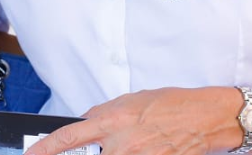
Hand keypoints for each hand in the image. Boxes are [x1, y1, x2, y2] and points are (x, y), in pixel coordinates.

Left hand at [23, 87, 240, 154]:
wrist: (207, 118)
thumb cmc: (171, 105)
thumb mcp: (130, 101)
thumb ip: (103, 114)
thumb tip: (84, 123)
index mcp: (111, 121)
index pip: (68, 138)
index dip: (44, 149)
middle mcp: (122, 144)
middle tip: (83, 149)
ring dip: (108, 154)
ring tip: (128, 144)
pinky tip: (142, 148)